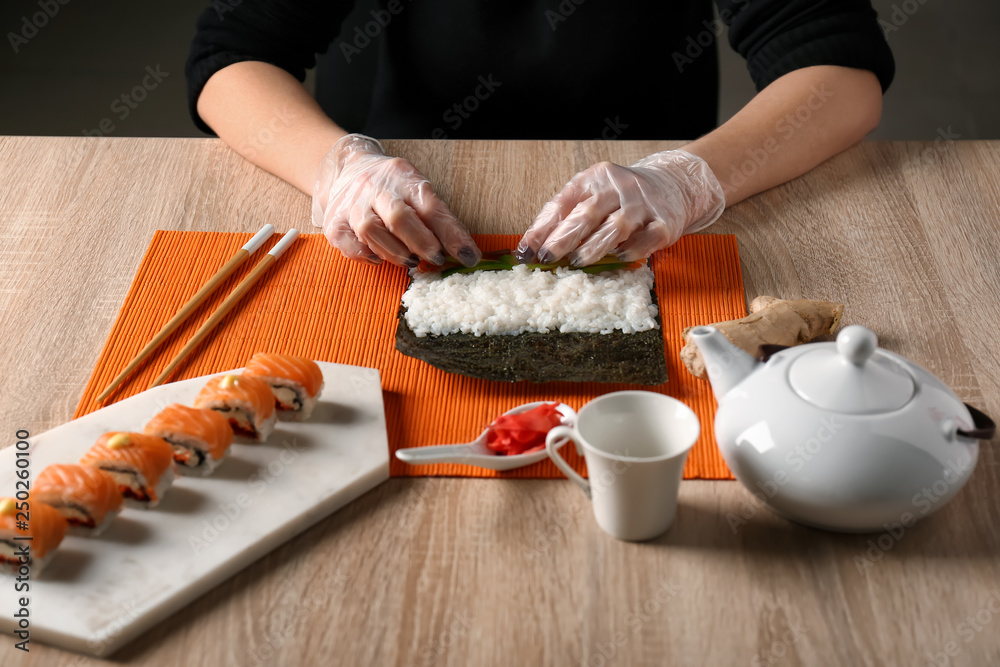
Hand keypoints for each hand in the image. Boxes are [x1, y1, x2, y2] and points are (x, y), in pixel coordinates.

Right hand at [311, 134, 481, 266]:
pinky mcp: (334, 222)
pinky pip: (346, 242)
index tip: (468, 256)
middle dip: (422, 243)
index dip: (452, 234)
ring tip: (410, 262)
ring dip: (395, 252)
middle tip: (436, 259)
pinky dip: (364, 254)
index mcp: (404, 177)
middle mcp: (376, 188)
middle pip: (398, 217)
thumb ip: (437, 217)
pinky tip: (378, 259)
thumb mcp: (417, 189)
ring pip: (370, 230)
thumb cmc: (392, 186)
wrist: (347, 166)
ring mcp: (352, 204)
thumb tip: (464, 253)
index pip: (431, 207)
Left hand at [515, 150, 724, 266]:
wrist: (674, 184)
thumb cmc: (621, 197)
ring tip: (577, 261)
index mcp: (594, 179)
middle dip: (564, 237)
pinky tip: (618, 258)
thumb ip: (564, 218)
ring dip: (594, 247)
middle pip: (587, 213)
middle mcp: (618, 188)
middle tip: (546, 257)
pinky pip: (646, 239)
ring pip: (615, 227)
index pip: (563, 203)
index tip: (526, 251)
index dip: (542, 228)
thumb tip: (529, 249)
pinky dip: (631, 250)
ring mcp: (642, 205)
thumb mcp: (592, 195)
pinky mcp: (663, 223)